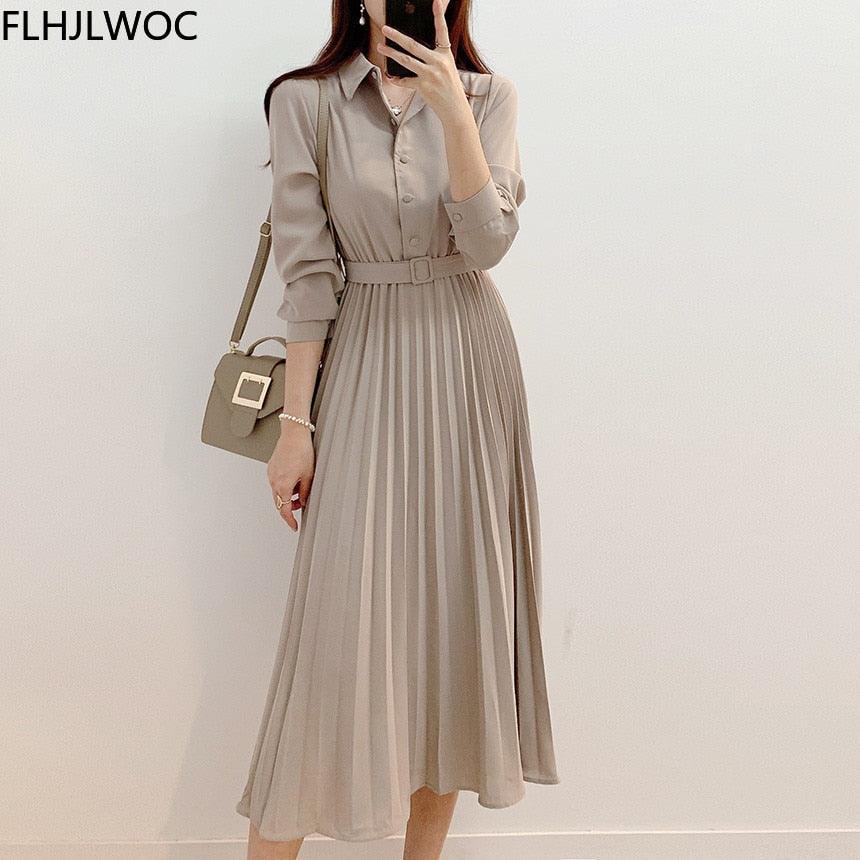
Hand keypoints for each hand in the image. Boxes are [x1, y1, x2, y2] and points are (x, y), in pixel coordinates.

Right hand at [267, 423, 314, 531]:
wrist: (293, 434)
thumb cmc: (302, 451)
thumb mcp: (309, 475)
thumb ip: (305, 492)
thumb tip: (303, 503)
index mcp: (283, 485)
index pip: (285, 510)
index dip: (290, 521)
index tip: (295, 527)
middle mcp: (274, 481)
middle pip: (280, 503)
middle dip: (290, 507)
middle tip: (301, 505)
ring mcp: (271, 474)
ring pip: (278, 493)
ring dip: (288, 496)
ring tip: (301, 488)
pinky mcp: (271, 468)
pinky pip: (276, 483)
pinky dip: (284, 486)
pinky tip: (294, 479)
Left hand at [378, 0, 468, 124]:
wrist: (455, 110)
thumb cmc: (451, 89)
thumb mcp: (448, 68)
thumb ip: (434, 57)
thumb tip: (415, 49)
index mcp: (446, 55)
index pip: (442, 31)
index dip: (439, 16)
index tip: (434, 2)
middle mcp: (438, 63)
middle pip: (414, 45)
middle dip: (397, 36)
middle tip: (385, 29)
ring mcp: (430, 75)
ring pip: (406, 60)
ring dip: (391, 53)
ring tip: (380, 47)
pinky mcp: (423, 87)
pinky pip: (405, 81)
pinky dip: (397, 79)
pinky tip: (390, 76)